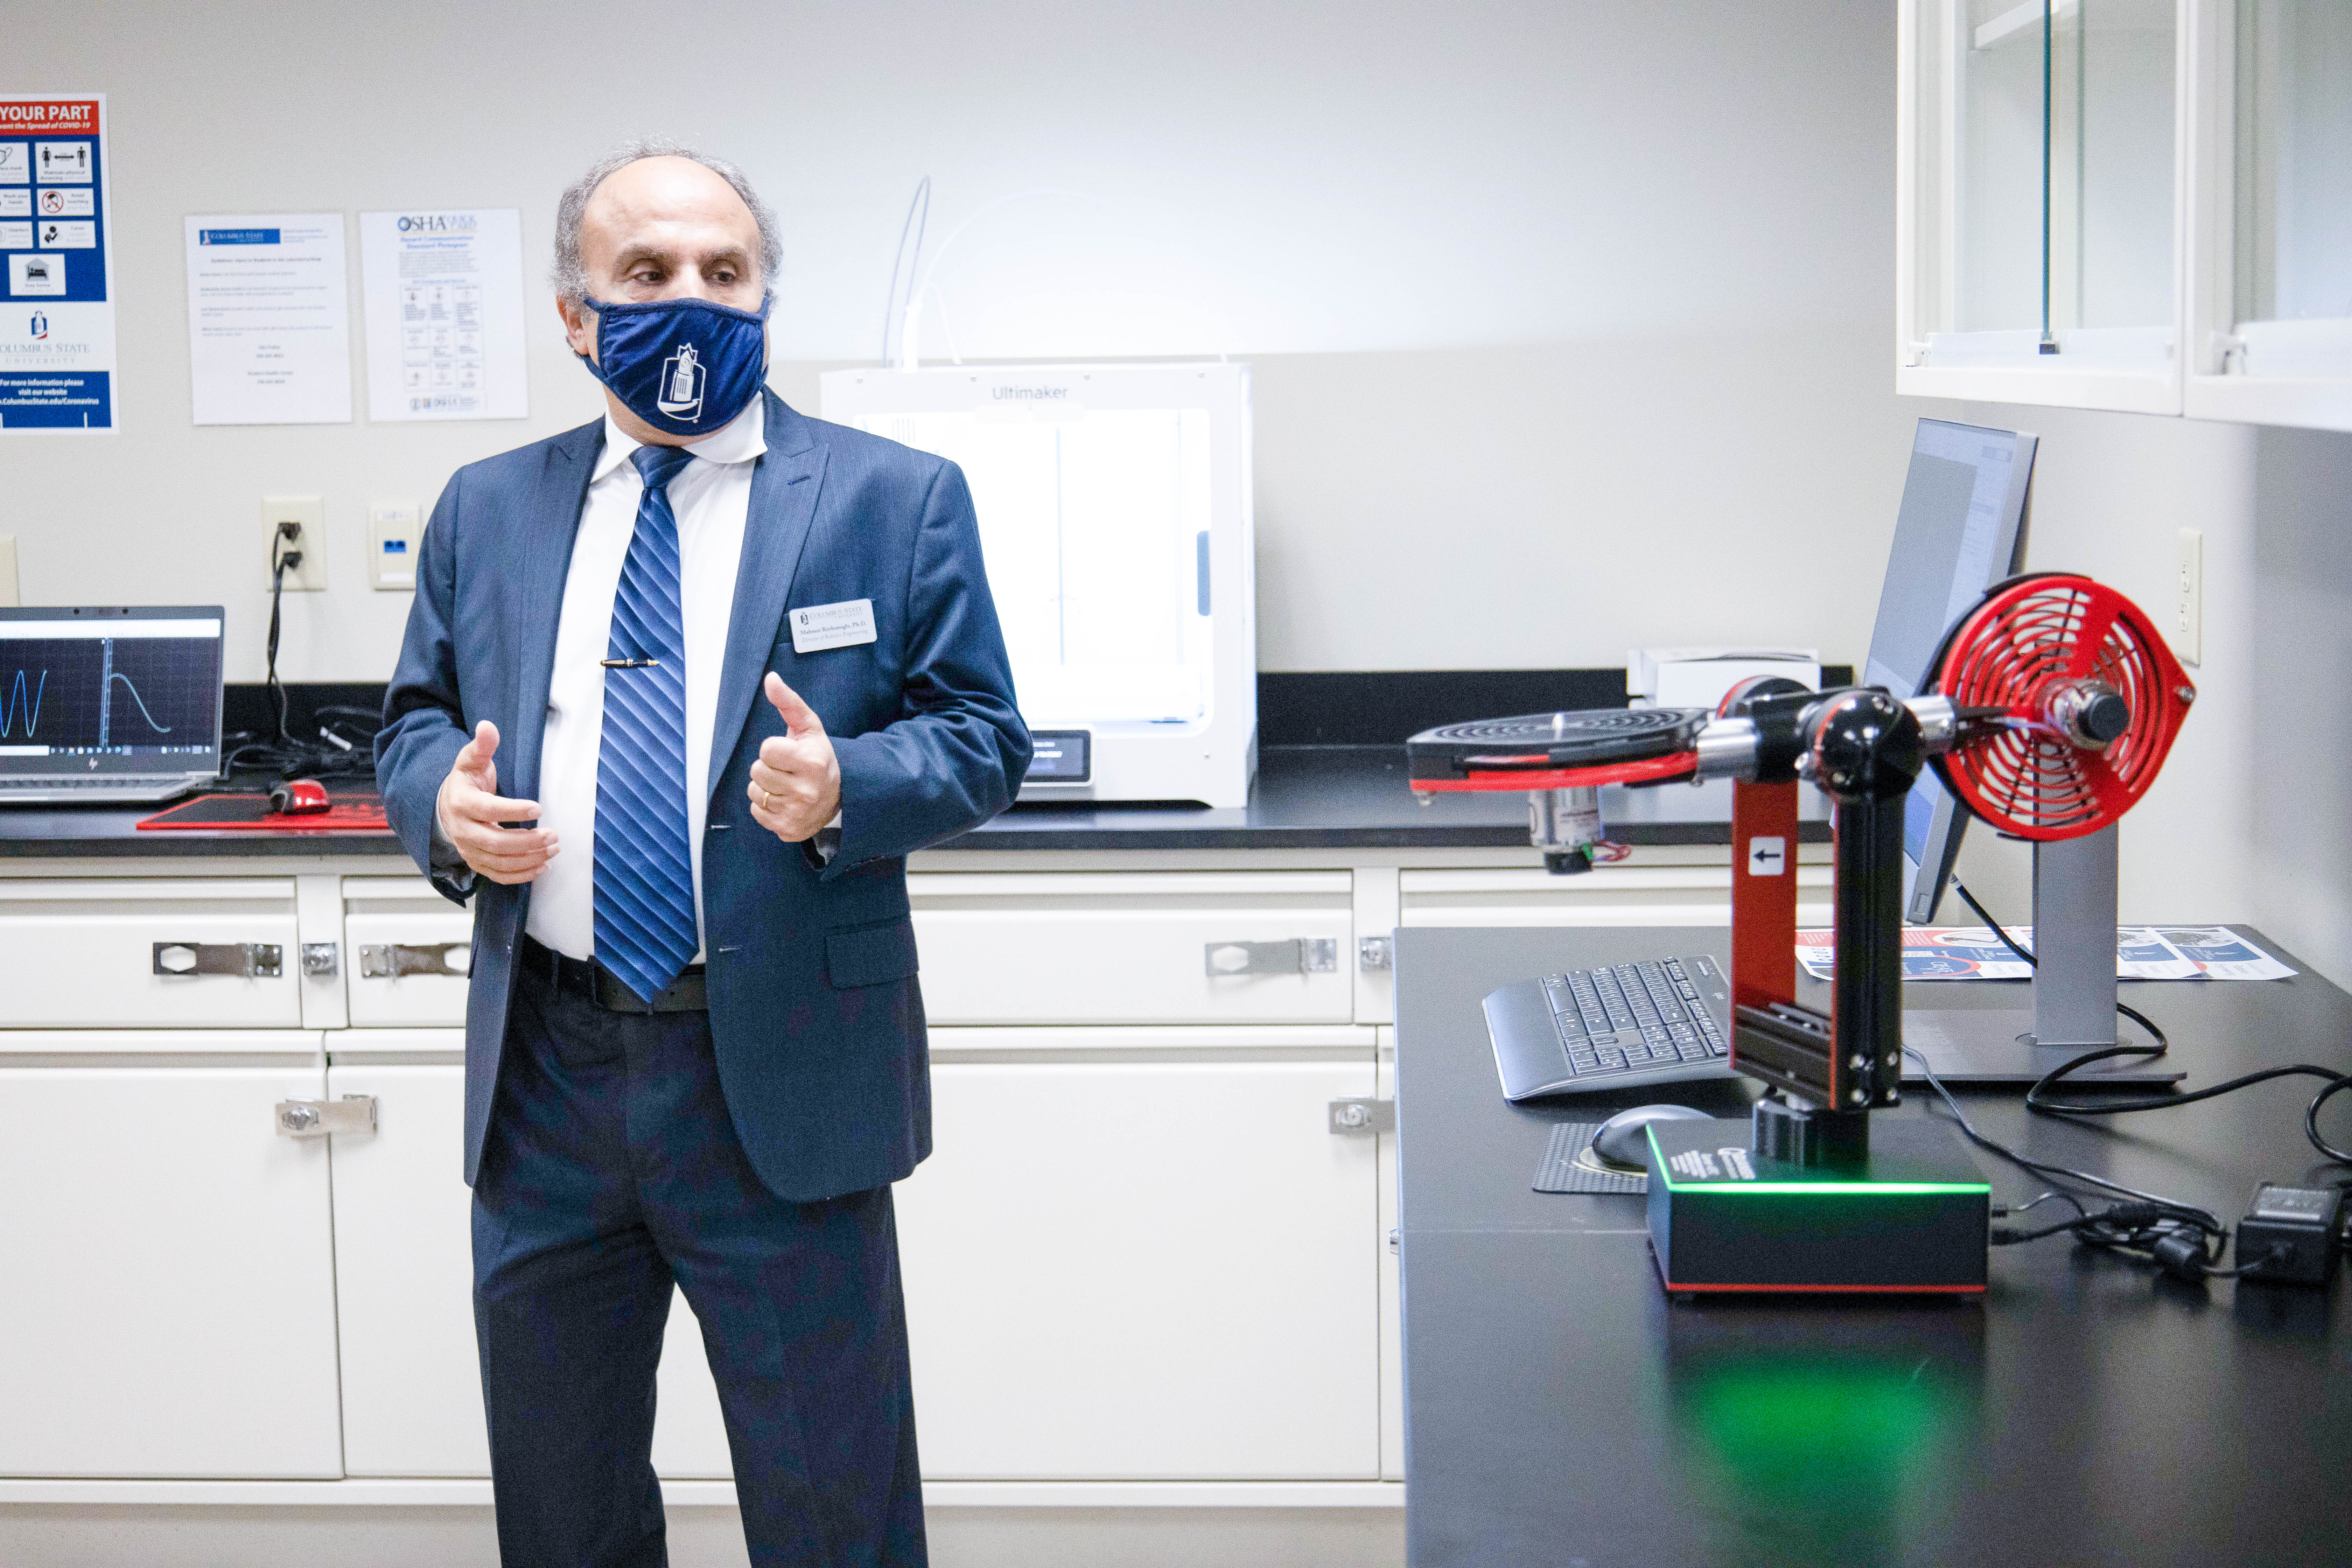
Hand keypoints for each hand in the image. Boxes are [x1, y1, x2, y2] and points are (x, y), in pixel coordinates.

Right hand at [435, 720, 557, 883]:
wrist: (447, 806)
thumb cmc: (467, 781)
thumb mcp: (471, 760)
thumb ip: (482, 746)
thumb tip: (487, 726)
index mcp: (461, 802)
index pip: (487, 810)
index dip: (512, 810)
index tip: (538, 807)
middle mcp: (462, 830)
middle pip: (495, 842)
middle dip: (527, 842)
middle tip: (554, 835)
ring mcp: (468, 849)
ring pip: (499, 862)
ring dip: (529, 859)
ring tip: (554, 849)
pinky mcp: (476, 862)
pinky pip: (497, 875)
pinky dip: (520, 876)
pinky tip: (542, 867)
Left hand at [748, 673, 840, 842]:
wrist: (840, 796)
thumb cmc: (818, 757)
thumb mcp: (808, 728)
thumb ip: (788, 702)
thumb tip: (770, 678)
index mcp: (811, 762)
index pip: (766, 750)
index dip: (774, 748)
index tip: (790, 753)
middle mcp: (806, 790)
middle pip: (757, 771)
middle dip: (768, 768)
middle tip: (787, 770)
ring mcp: (796, 812)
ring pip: (755, 793)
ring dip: (765, 787)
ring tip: (786, 785)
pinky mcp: (787, 829)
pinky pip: (757, 812)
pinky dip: (766, 807)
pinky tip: (785, 801)